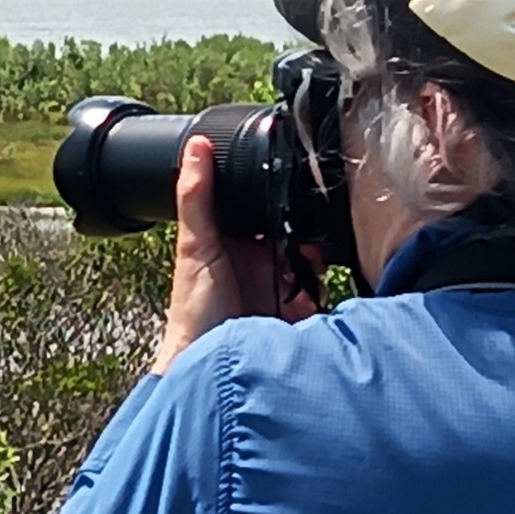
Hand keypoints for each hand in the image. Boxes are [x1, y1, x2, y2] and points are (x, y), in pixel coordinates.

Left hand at [150, 136, 323, 374]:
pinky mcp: (295, 313)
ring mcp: (278, 287)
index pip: (264, 206)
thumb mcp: (195, 246)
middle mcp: (258, 260)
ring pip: (312, 262)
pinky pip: (320, 295)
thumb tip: (197, 148)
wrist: (204, 366)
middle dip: (306, 232)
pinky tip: (311, 296)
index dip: (281, 195)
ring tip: (305, 268)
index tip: (297, 182)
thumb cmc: (192, 311)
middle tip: (302, 240)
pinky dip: (321, 293)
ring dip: (315, 262)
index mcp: (234, 240)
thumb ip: (197, 197)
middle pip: (295, 232)